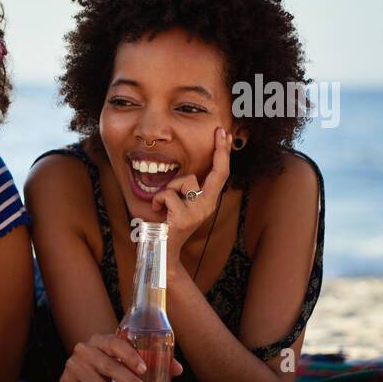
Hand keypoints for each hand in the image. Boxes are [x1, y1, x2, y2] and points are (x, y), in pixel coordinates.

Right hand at [59, 332, 183, 381]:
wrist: (79, 375)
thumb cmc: (110, 367)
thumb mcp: (127, 362)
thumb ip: (153, 362)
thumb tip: (178, 369)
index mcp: (101, 340)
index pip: (116, 344)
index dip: (130, 356)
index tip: (144, 369)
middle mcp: (84, 349)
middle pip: (110, 367)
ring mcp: (72, 365)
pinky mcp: (64, 381)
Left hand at [151, 127, 231, 256]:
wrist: (162, 250)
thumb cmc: (167, 225)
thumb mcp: (180, 205)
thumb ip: (185, 191)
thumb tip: (187, 174)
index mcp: (207, 202)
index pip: (220, 175)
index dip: (223, 154)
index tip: (225, 135)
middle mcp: (207, 206)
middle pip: (218, 173)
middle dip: (220, 150)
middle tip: (220, 131)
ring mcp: (198, 212)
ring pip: (184, 181)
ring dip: (168, 189)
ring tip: (162, 205)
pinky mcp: (184, 217)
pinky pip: (168, 194)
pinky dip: (157, 200)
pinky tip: (157, 211)